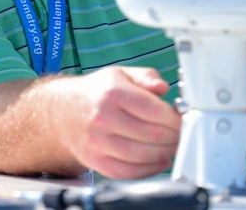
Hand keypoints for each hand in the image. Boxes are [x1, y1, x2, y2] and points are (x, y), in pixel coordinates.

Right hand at [52, 66, 181, 178]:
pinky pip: (128, 172)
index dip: (174, 118)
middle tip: (181, 134)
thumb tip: (163, 88)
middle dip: (173, 137)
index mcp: (113, 93)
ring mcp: (97, 142)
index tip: (182, 120)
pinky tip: (159, 161)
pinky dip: (149, 169)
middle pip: (151, 134)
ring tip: (172, 147)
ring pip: (142, 155)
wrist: (63, 112)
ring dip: (164, 153)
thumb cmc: (97, 93)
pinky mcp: (95, 161)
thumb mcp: (120, 74)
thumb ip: (146, 77)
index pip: (153, 110)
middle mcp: (103, 117)